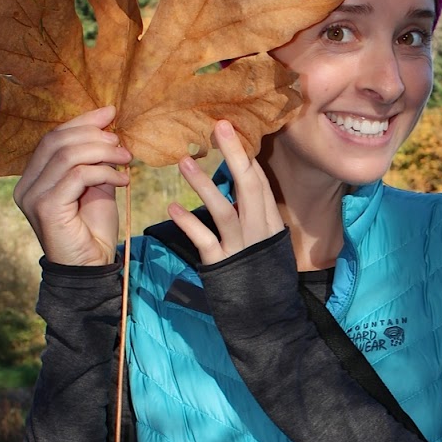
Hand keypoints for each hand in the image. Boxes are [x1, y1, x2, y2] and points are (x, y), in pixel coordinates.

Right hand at [13, 104, 132, 266]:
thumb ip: (95, 158)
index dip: (81, 121)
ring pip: (67, 155)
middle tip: (121, 142)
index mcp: (33, 177)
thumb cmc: (93, 229)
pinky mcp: (46, 207)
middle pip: (57, 141)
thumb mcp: (95, 186)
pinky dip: (104, 172)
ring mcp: (32, 196)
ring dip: (102, 152)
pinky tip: (122, 181)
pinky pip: (77, 175)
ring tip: (126, 160)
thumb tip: (107, 123)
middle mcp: (26, 185)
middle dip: (93, 134)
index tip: (110, 112)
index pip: (53, 138)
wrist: (91, 268)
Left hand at [170, 121, 284, 264]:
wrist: (267, 316)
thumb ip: (255, 216)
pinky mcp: (221, 264)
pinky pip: (204, 239)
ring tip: (183, 161)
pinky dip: (188, 223)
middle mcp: (258, 231)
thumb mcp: (268, 242)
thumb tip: (240, 187)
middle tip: (218, 126)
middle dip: (235, 154)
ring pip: (222, 210)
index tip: (230, 130)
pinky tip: (171, 207)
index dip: (246, 156)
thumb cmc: (264, 276)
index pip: (259, 183)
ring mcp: (240, 247)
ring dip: (203, 184)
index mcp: (270, 223)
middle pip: (248, 186)